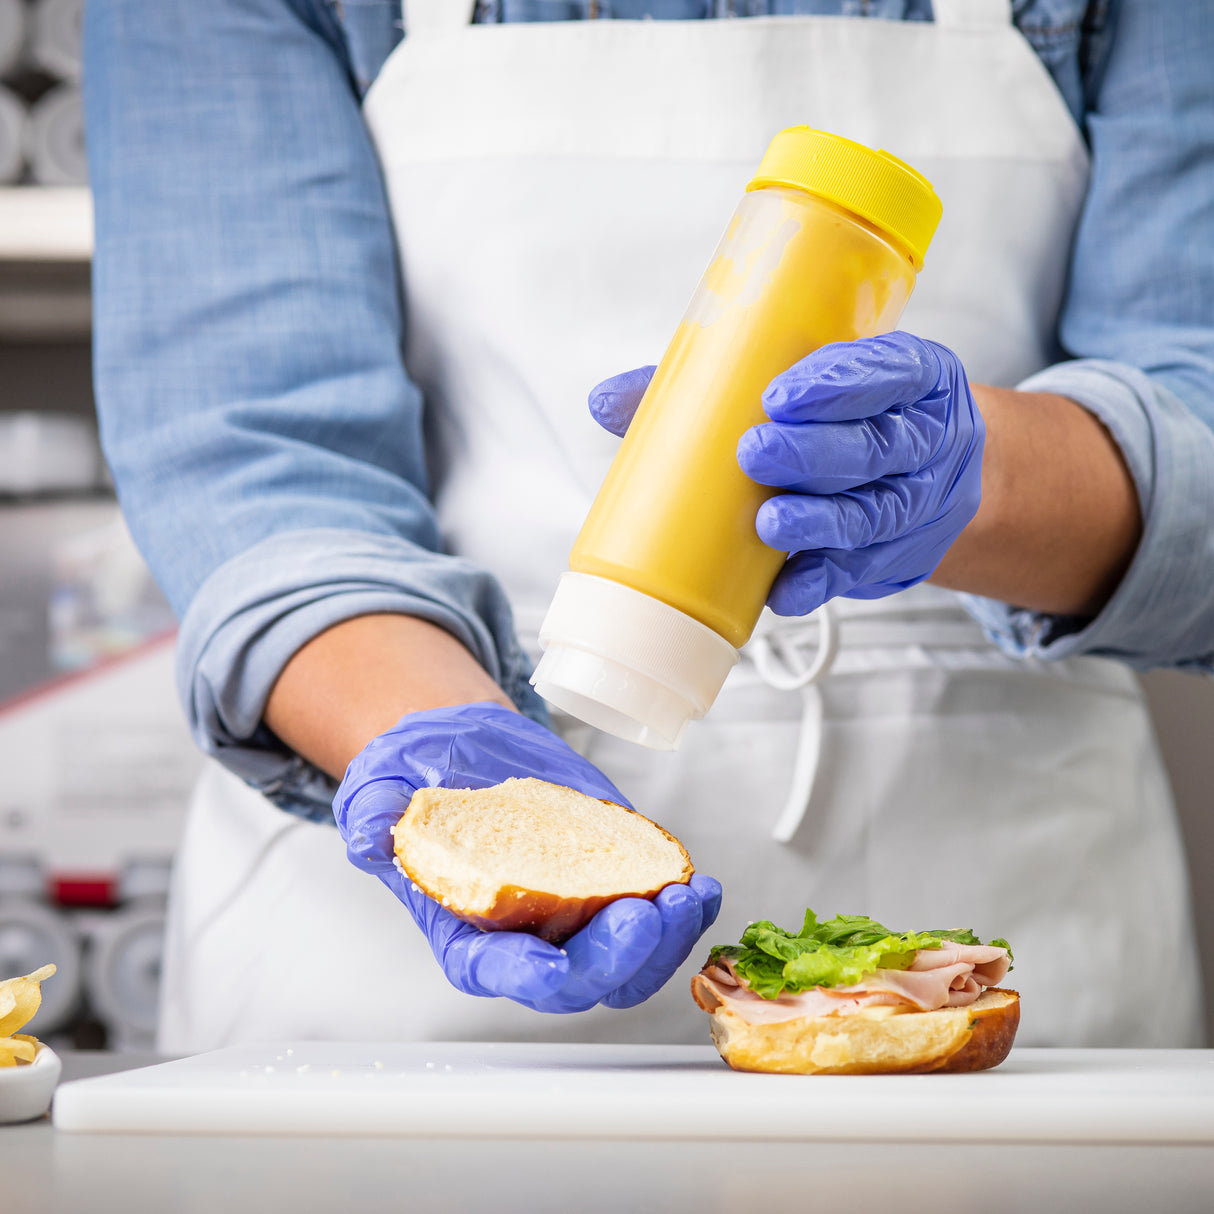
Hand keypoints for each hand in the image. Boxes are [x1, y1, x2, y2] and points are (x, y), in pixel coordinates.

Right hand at [333, 700, 721, 1011]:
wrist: (465, 748)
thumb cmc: (416, 778)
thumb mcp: (379, 783)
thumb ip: (373, 812)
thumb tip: (374, 835)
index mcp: (467, 931)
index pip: (497, 972)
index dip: (526, 975)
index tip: (550, 962)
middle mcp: (528, 933)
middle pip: (580, 978)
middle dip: (617, 958)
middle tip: (644, 914)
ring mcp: (578, 910)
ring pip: (631, 961)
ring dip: (667, 941)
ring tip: (688, 897)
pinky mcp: (616, 878)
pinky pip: (658, 915)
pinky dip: (684, 909)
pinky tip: (698, 883)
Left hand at [588, 332, 983, 615]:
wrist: (928, 478)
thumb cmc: (848, 419)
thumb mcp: (809, 384)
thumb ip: (713, 387)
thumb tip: (605, 401)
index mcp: (912, 377)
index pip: (887, 371)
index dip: (838, 383)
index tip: (778, 394)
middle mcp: (927, 439)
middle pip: (878, 448)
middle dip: (815, 453)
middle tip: (754, 452)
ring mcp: (920, 503)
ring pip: (874, 515)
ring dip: (818, 523)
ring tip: (767, 524)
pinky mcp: (898, 557)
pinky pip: (860, 573)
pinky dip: (818, 581)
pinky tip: (784, 589)